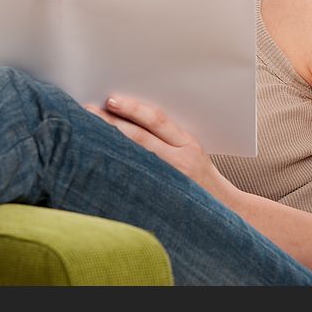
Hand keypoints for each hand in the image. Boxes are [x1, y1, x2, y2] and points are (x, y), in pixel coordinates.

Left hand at [84, 96, 237, 202]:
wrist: (225, 212)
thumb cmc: (200, 177)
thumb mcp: (190, 151)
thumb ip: (165, 136)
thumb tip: (126, 113)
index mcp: (188, 144)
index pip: (158, 120)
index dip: (133, 109)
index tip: (111, 100)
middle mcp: (180, 161)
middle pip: (141, 138)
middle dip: (112, 123)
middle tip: (87, 112)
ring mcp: (170, 180)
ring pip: (135, 158)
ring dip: (108, 144)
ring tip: (86, 133)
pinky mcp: (160, 198)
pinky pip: (134, 180)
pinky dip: (115, 169)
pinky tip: (98, 163)